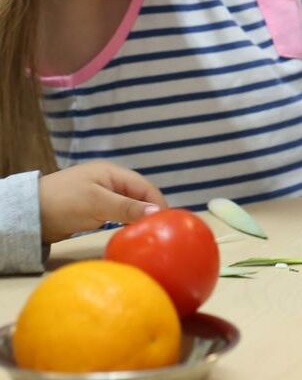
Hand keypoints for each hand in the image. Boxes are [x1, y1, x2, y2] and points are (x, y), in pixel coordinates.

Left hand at [38, 161, 166, 242]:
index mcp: (114, 173)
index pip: (145, 187)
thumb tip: (157, 212)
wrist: (28, 214)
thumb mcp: (97, 203)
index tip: (167, 223)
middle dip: (150, 211)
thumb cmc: (63, 202)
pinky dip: (126, 222)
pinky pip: (117, 214)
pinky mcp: (94, 210)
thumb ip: (127, 207)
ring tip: (148, 234)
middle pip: (139, 196)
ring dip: (138, 218)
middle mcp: (110, 182)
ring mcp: (102, 196)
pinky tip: (130, 232)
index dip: (158, 204)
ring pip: (129, 206)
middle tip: (159, 231)